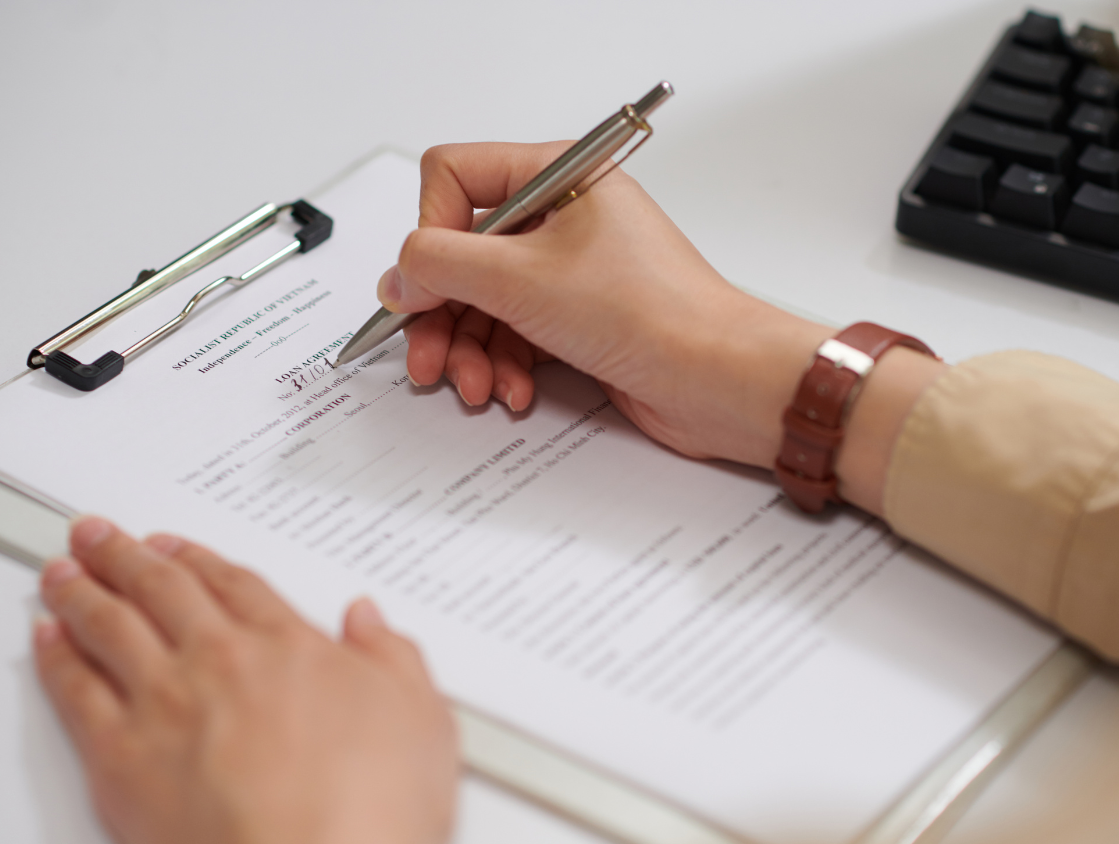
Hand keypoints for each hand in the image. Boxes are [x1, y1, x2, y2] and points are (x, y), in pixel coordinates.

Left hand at [33, 516, 458, 843]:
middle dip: (129, 555)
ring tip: (67, 568)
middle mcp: (221, 662)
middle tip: (104, 533)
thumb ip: (394, 660)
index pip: (238, 587)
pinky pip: (75, 689)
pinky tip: (50, 639)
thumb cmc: (370, 817)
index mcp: (291, 648)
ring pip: (111, 625)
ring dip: (84, 588)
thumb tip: (372, 622)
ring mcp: (164, 704)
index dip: (204, 561)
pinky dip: (57, 656)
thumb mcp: (422, 723)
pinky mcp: (120, 758)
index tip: (182, 549)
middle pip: (164, 589)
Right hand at [378, 141, 838, 467]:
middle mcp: (563, 217)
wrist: (719, 380)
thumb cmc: (654, 314)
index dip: (430, 230)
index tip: (428, 281)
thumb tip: (399, 273)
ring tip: (475, 386)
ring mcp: (572, 272)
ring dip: (469, 350)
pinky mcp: (580, 321)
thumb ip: (442, 266)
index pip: (455, 176)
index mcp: (558, 175)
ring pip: (485, 302)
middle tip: (425, 355)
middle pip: (463, 252)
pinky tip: (513, 393)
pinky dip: (505, 367)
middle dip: (441, 311)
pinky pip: (516, 335)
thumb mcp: (524, 280)